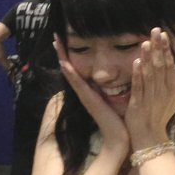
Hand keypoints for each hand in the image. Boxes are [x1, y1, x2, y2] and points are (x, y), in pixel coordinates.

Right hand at [54, 35, 129, 156]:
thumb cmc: (118, 119)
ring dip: (63, 58)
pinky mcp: (89, 101)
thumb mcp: (113, 98)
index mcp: (90, 90)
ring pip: (70, 74)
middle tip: (55, 37)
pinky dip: (71, 75)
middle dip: (62, 53)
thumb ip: (110, 87)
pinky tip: (65, 64)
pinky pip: (78, 85)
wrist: (119, 137)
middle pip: (69, 69)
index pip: (77, 69)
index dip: (70, 55)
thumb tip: (112, 76)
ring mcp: (85, 96)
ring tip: (57, 43)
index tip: (64, 40)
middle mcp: (84, 91)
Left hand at [125, 28, 174, 148]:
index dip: (166, 49)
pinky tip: (136, 62)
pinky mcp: (138, 104)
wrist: (150, 137)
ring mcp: (150, 98)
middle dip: (158, 48)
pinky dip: (138, 74)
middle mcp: (162, 92)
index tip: (163, 35)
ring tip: (146, 42)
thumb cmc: (161, 117)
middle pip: (160, 66)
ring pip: (150, 74)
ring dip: (148, 57)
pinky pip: (138, 87)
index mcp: (171, 90)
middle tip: (156, 31)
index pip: (169, 65)